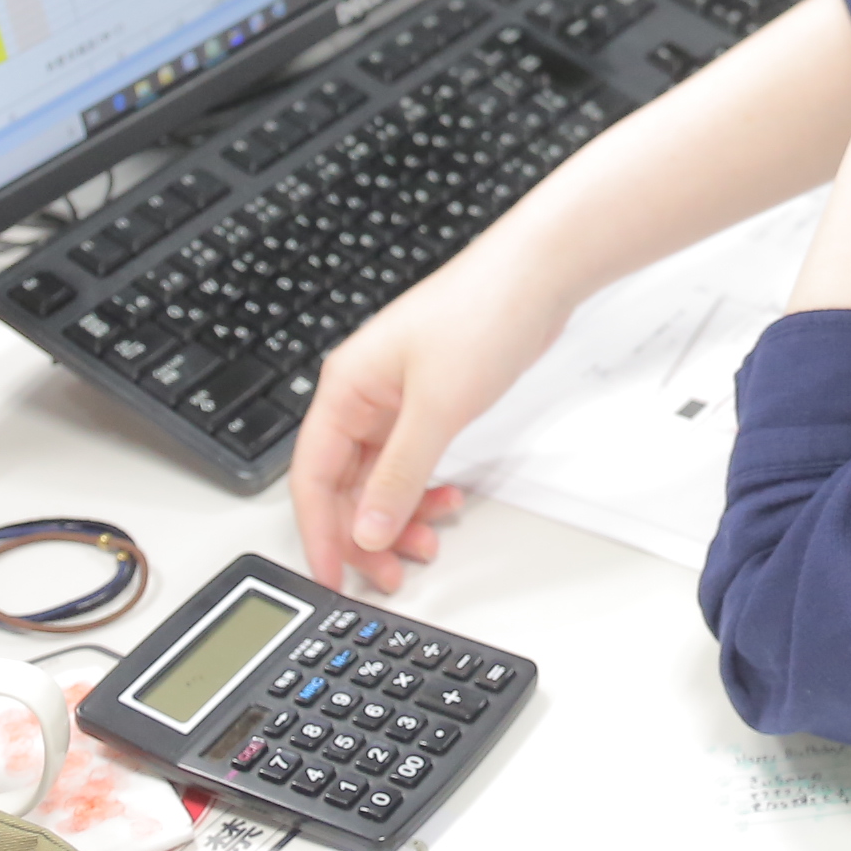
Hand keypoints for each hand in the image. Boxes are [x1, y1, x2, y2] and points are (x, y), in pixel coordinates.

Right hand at [288, 245, 572, 591]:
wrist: (539, 274)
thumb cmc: (482, 313)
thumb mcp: (436, 408)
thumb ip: (399, 475)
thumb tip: (366, 531)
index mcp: (346, 388)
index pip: (312, 476)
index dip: (318, 532)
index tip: (328, 576)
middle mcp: (364, 395)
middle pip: (344, 484)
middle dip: (364, 534)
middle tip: (389, 575)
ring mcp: (397, 400)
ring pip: (380, 478)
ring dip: (398, 517)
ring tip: (426, 545)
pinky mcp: (431, 402)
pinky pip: (411, 462)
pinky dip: (423, 490)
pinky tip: (445, 503)